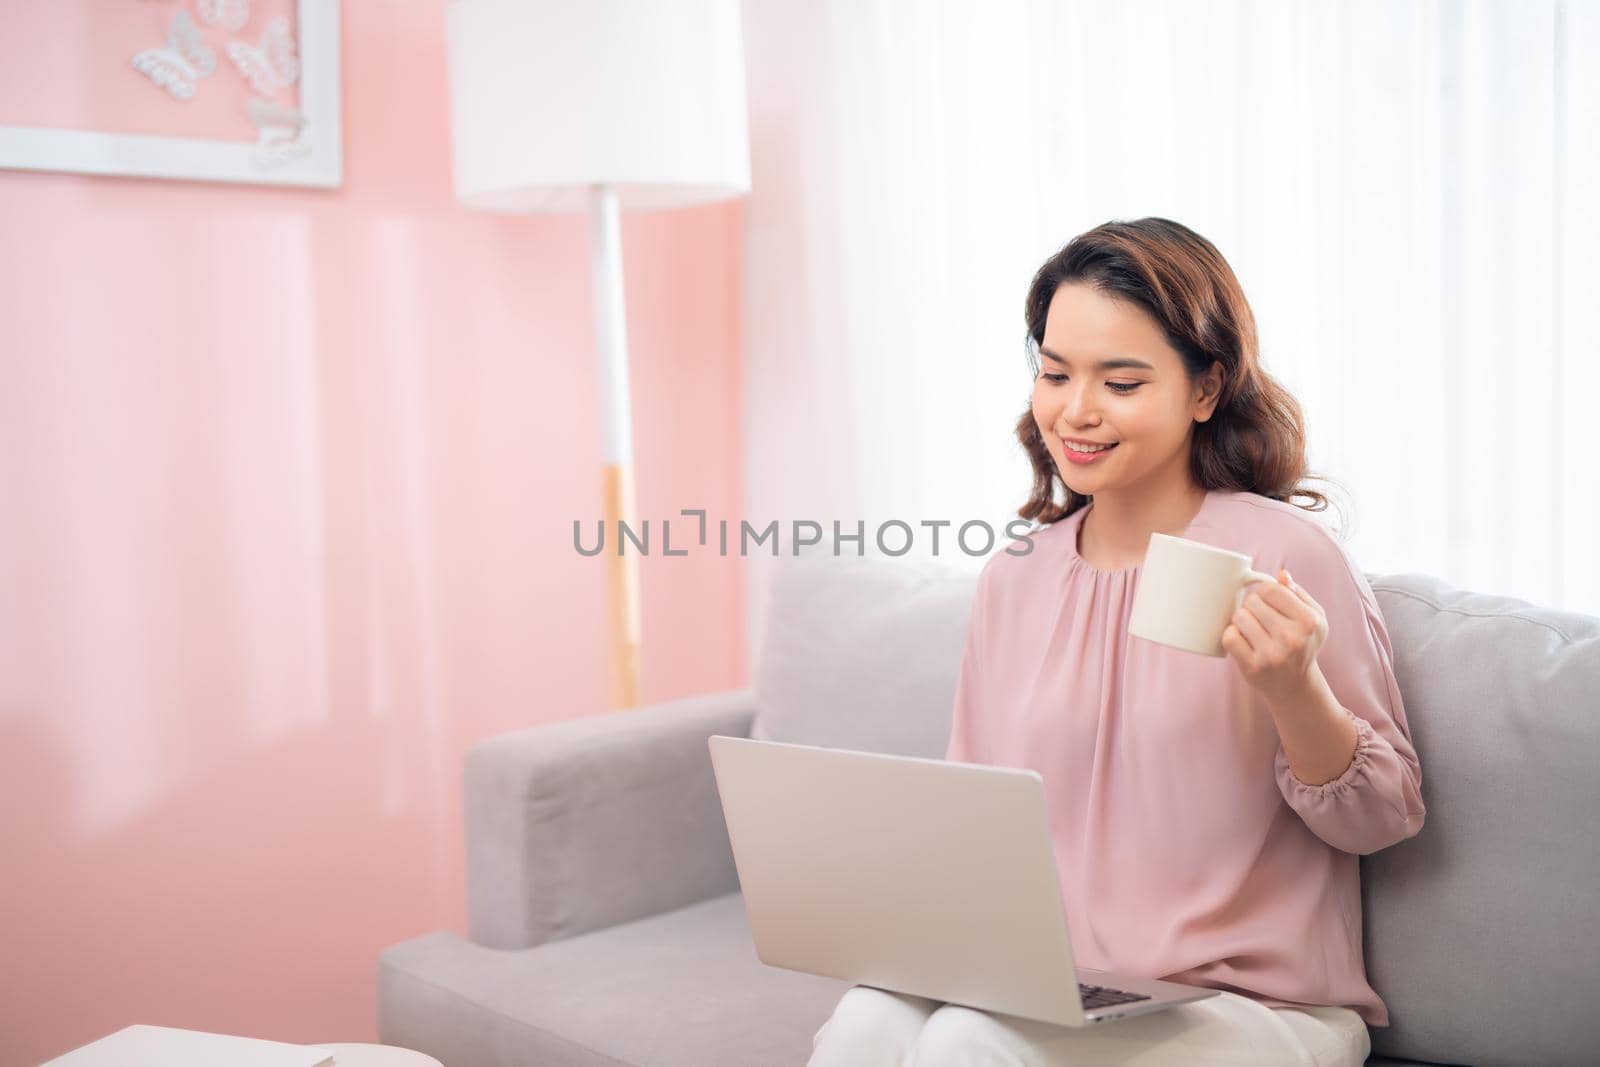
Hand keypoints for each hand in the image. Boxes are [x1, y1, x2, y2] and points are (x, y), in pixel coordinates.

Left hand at [1220, 568, 1328, 704]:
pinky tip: (1243, 641)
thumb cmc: (1303, 645)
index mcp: (1309, 622)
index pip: (1270, 589)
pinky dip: (1232, 636)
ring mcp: (1272, 654)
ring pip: (1239, 617)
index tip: (1266, 603)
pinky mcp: (1253, 667)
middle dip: (1252, 607)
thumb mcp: (1314, 619)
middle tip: (1260, 620)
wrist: (1296, 686)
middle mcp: (1292, 638)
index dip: (1263, 593)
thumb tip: (1282, 574)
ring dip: (1241, 621)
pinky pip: (1229, 638)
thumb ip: (1298, 593)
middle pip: (1252, 601)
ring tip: (1253, 631)